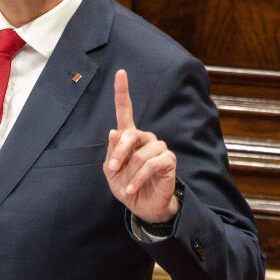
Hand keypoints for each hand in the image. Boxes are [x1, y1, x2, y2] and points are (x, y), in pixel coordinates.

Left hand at [103, 69, 179, 223]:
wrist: (142, 206)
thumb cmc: (126, 186)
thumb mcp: (111, 171)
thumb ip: (112, 152)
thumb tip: (114, 132)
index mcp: (129, 137)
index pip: (126, 110)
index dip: (123, 92)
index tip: (121, 72)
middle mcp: (145, 138)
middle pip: (130, 134)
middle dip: (119, 153)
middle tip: (112, 169)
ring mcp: (158, 147)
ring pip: (140, 154)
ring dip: (129, 172)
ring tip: (127, 186)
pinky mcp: (168, 160)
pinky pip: (151, 164)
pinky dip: (138, 178)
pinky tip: (132, 189)